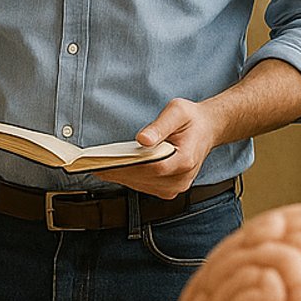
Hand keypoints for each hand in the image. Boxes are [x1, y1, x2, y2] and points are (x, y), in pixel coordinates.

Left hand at [94, 96, 221, 198]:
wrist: (207, 130)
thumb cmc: (191, 120)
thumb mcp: (177, 112)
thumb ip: (160, 126)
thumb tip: (142, 139)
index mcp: (185, 159)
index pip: (153, 167)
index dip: (128, 167)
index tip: (106, 163)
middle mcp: (181, 178)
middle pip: (144, 179)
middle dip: (118, 171)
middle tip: (93, 164)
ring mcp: (176, 186)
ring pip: (142, 185)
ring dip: (120, 176)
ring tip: (98, 166)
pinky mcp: (169, 188)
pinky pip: (145, 186)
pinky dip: (129, 178)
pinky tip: (114, 169)